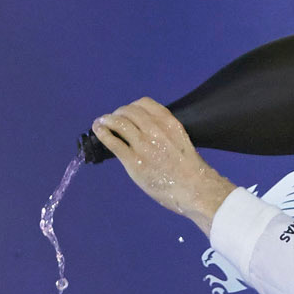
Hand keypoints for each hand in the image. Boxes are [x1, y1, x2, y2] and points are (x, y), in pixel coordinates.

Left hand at [90, 99, 237, 231]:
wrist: (194, 189)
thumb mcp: (181, 141)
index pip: (144, 104)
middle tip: (113, 120)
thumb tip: (148, 133)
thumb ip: (166, 133)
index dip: (132, 106)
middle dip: (118, 113)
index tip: (128, 112)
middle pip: (129, 111)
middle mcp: (155, 130)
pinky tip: (98, 130)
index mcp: (169, 123)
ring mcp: (143, 145)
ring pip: (119, 122)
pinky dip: (102, 132)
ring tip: (101, 122)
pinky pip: (113, 141)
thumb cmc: (190, 170)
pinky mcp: (133, 161)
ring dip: (107, 120)